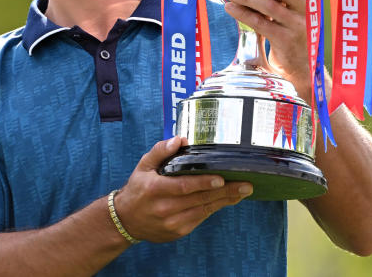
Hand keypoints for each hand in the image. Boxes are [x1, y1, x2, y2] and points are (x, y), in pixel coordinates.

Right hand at [115, 137, 252, 242]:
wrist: (126, 220)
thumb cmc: (138, 189)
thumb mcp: (143, 165)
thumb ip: (161, 151)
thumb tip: (180, 140)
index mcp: (155, 189)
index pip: (183, 186)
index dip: (203, 183)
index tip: (221, 178)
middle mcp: (164, 208)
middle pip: (199, 199)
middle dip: (225, 192)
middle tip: (245, 185)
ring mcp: (172, 222)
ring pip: (204, 210)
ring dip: (225, 201)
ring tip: (242, 192)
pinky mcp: (178, 231)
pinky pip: (200, 218)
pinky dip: (214, 208)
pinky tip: (227, 200)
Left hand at [223, 0, 309, 92]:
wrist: (304, 68)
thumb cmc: (298, 33)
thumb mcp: (299, 10)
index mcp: (314, 1)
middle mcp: (309, 13)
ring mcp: (298, 27)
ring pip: (269, 6)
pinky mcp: (285, 41)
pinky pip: (260, 23)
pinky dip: (243, 13)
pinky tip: (231, 8)